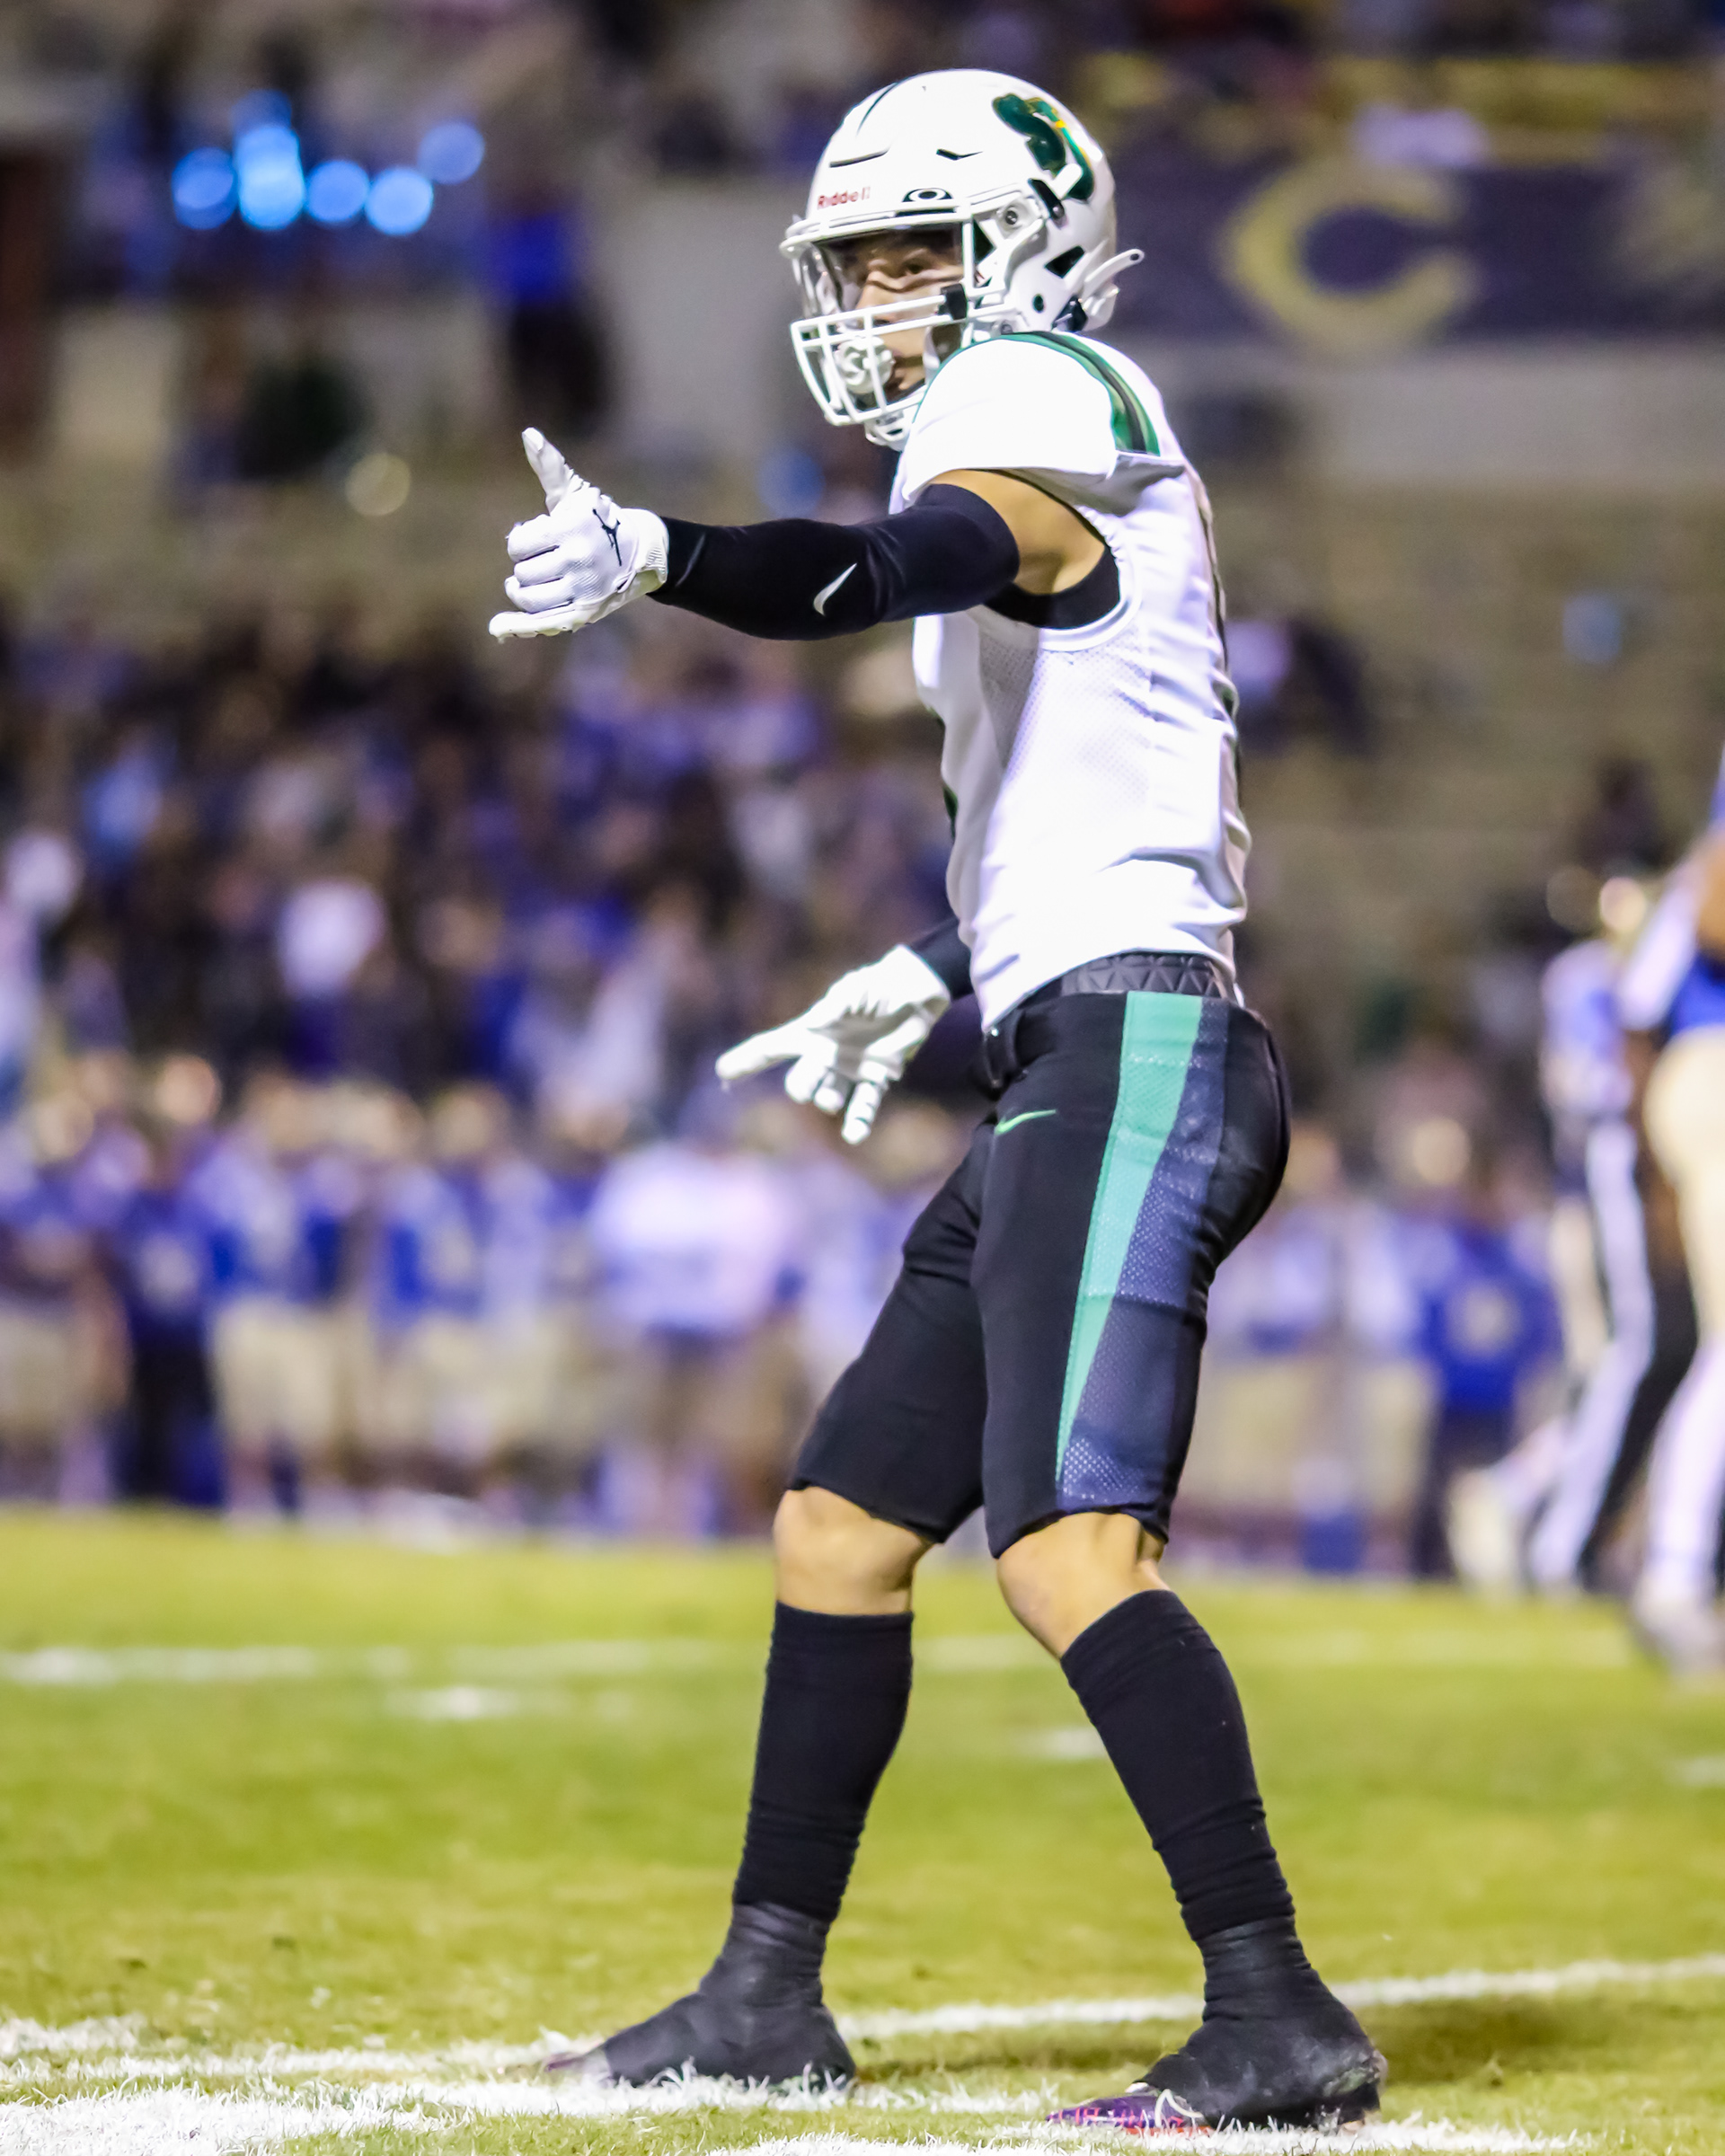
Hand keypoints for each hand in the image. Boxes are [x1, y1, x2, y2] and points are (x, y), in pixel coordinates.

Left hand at [488, 429, 668, 639]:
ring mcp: (582, 590)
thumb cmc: (598, 519)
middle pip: (522, 574)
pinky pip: (541, 623)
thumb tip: (528, 433)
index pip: (518, 545)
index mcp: (569, 529)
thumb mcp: (574, 493)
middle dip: (526, 566)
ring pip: (529, 598)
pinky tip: (497, 629)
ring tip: (530, 583)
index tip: (538, 538)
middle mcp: (576, 560)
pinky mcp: (584, 613)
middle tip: (544, 560)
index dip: (521, 542)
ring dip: (522, 591)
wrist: (640, 553)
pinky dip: (516, 627)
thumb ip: (549, 466)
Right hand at [715, 946, 950, 1144]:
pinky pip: (865, 1104)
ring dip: (827, 1101)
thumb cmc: (877, 985)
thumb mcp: (853, 991)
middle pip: (799, 1081)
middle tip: (806, 1089)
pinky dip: (859, 1121)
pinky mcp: (877, 1077)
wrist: (913, 994)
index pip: (772, 1048)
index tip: (722, 1071)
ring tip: (832, 1100)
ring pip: (828, 1096)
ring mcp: (850, 1069)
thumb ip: (836, 1007)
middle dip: (800, 1087)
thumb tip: (818, 1023)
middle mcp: (825, 1054)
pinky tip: (854, 1136)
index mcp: (812, 1033)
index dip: (747, 1059)